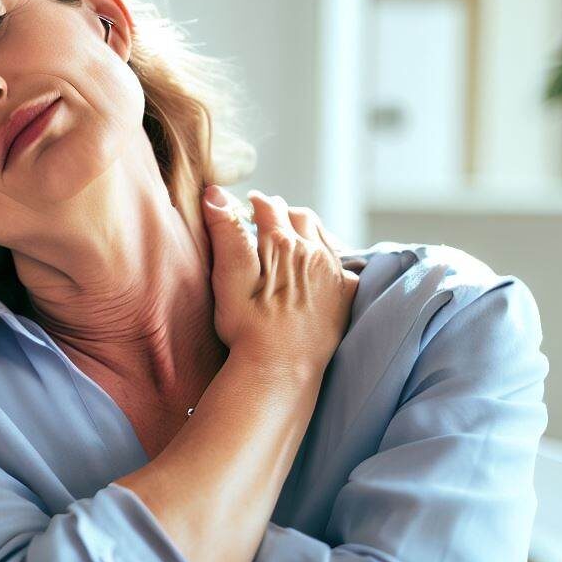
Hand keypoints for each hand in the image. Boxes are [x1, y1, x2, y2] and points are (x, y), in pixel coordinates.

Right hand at [201, 185, 358, 373]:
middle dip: (283, 212)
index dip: (257, 202)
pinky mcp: (345, 294)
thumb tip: (216, 194)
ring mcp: (333, 272)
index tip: (250, 203)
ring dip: (307, 229)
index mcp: (282, 243)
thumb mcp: (229, 277)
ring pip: (323, 234)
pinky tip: (321, 264)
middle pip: (300, 216)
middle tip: (269, 217)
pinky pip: (344, 262)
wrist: (280, 368)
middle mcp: (313, 251)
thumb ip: (227, 232)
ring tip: (294, 235)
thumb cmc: (248, 326)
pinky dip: (330, 255)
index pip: (270, 207)